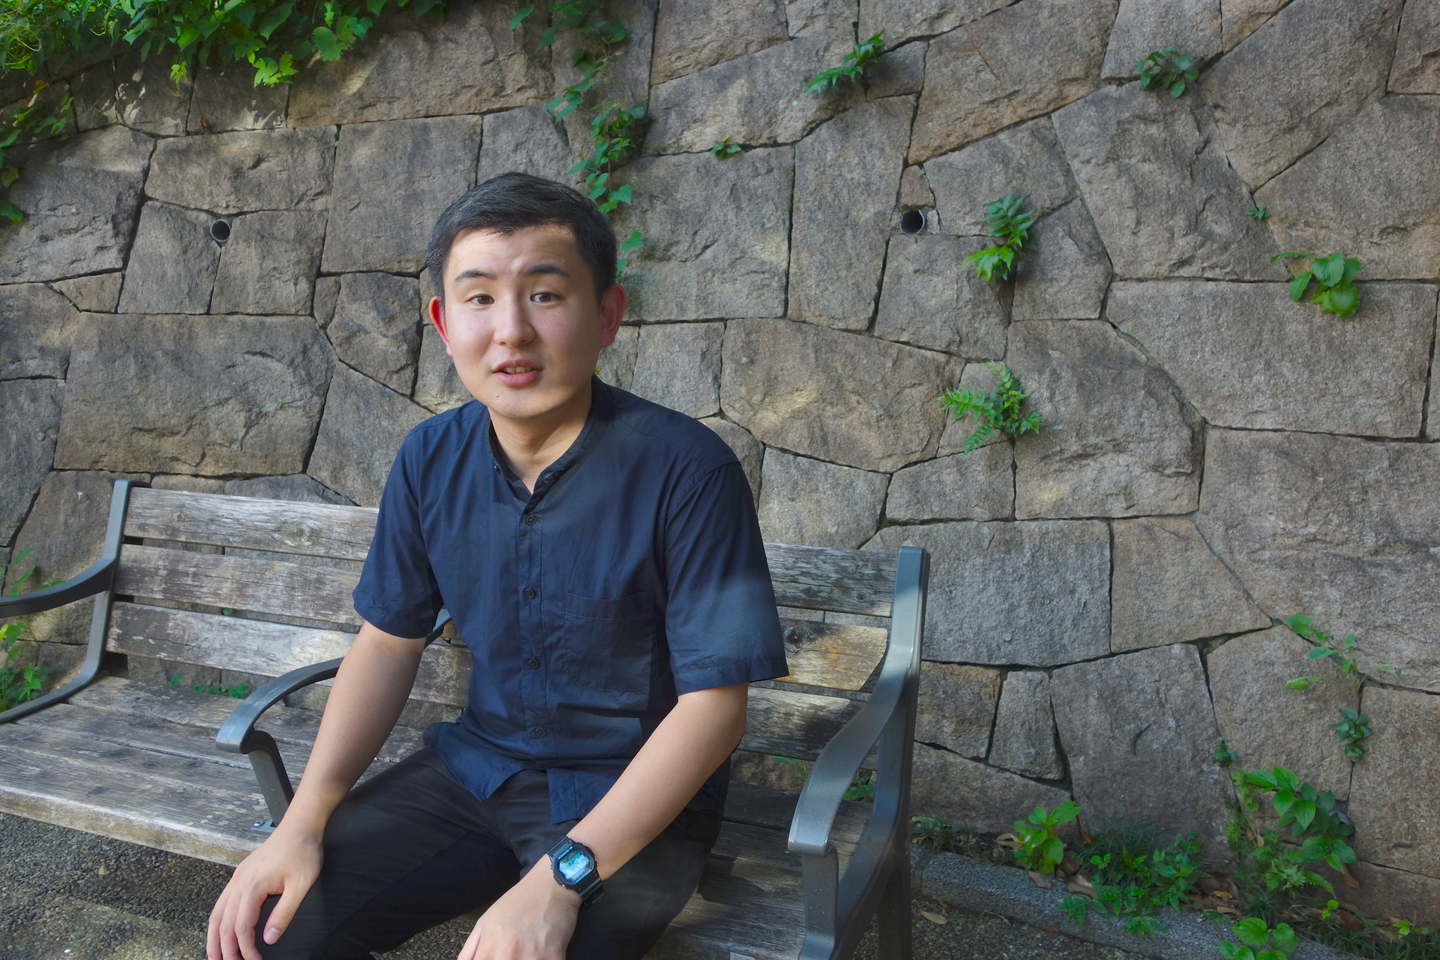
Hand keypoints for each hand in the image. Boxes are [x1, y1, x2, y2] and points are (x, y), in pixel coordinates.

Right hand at [207, 825, 322, 959]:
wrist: (300, 826)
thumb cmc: (303, 852)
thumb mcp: (301, 885)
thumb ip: (284, 913)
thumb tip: (269, 938)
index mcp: (253, 886)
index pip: (241, 927)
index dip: (245, 949)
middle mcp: (239, 882)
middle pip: (224, 923)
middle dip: (224, 949)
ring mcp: (237, 878)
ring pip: (217, 913)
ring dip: (214, 937)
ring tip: (214, 956)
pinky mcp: (240, 875)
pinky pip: (222, 902)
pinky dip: (217, 920)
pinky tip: (220, 930)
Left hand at [457, 859, 581, 959]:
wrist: (551, 885)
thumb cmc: (517, 902)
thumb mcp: (485, 921)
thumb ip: (470, 949)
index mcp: (489, 948)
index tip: (493, 959)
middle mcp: (508, 954)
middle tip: (510, 955)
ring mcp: (533, 957)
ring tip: (527, 954)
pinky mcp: (555, 957)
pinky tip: (542, 954)